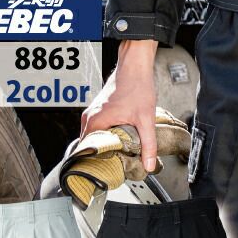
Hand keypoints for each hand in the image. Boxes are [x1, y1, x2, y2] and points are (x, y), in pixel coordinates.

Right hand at [81, 39, 158, 171]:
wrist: (135, 66)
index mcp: (96, 121)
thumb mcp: (146, 120)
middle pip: (90, 146)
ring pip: (94, 138)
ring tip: (118, 156)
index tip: (108, 171)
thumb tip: (149, 165)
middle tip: (116, 166)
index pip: (87, 150)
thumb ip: (148, 145)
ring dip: (105, 147)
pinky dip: (106, 138)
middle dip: (103, 157)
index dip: (97, 163)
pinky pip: (98, 130)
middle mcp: (90, 117)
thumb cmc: (137, 87)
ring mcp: (92, 113)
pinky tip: (119, 142)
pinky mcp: (98, 111)